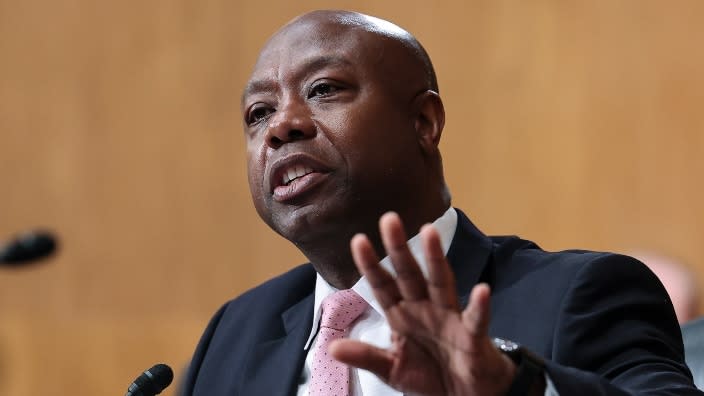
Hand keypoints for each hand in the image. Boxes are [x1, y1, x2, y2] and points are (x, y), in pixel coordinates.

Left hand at [330, 212, 517, 395]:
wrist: (465, 394)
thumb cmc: (429, 376)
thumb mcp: (391, 368)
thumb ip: (366, 356)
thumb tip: (331, 348)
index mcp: (402, 315)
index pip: (383, 285)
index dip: (371, 265)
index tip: (358, 240)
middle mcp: (424, 308)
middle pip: (409, 274)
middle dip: (399, 248)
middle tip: (388, 218)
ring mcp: (449, 318)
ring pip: (440, 282)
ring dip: (435, 258)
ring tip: (429, 232)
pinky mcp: (472, 335)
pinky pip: (475, 319)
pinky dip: (479, 306)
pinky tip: (481, 290)